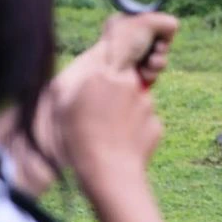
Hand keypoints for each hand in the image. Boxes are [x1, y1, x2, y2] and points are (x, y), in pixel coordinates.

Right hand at [54, 13, 178, 198]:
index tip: (108, 57)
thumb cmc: (79, 142)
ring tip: (108, 133)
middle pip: (126, 76)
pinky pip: (145, 121)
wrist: (108, 175)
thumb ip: (81, 78)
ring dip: (125, 111)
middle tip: (102, 110)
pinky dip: (136, 129)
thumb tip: (94, 65)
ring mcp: (145, 103)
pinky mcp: (157, 122)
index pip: (112, 47)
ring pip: (135, 100)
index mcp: (102, 76)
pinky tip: (122, 144)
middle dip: (118, 87)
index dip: (112, 50)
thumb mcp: (64, 105)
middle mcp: (127, 84)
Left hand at [99, 12, 178, 84]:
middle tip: (157, 48)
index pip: (151, 23)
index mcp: (122, 24)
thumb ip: (167, 22)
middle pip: (158, 42)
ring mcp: (130, 61)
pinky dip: (152, 73)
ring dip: (158, 61)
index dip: (158, 28)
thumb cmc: (124, 44)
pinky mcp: (134, 78)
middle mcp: (125, 42)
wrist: (108, 75)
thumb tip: (173, 30)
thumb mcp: (148, 21)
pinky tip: (142, 74)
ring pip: (159, 59)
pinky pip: (153, 74)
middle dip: (161, 46)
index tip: (157, 30)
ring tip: (149, 63)